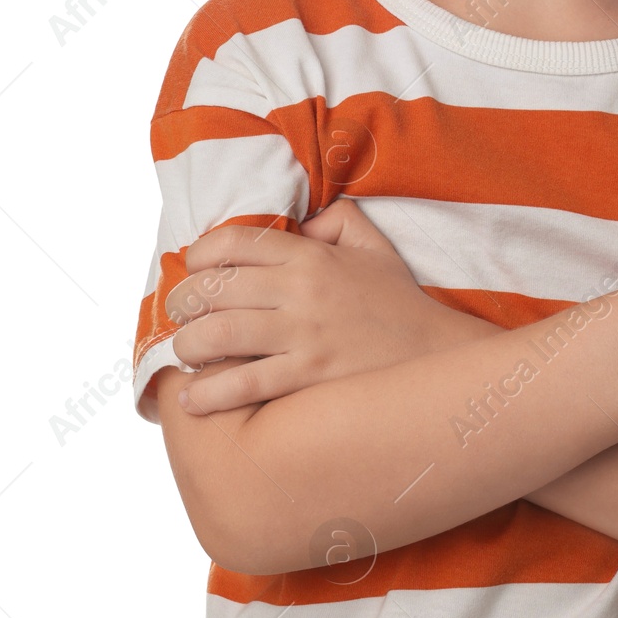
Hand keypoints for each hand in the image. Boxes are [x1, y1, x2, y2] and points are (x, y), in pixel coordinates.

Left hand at [165, 198, 479, 414]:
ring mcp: (304, 336)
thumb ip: (336, 219)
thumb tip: (298, 218)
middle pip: (215, 288)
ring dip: (188, 346)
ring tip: (188, 353)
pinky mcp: (308, 378)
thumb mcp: (372, 246)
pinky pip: (243, 385)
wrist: (437, 355)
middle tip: (181, 315)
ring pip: (218, 335)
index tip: (194, 269)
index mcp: (311, 256)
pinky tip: (194, 398)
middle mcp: (301, 291)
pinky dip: (208, 394)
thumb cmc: (399, 301)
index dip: (200, 254)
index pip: (234, 242)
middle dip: (184, 303)